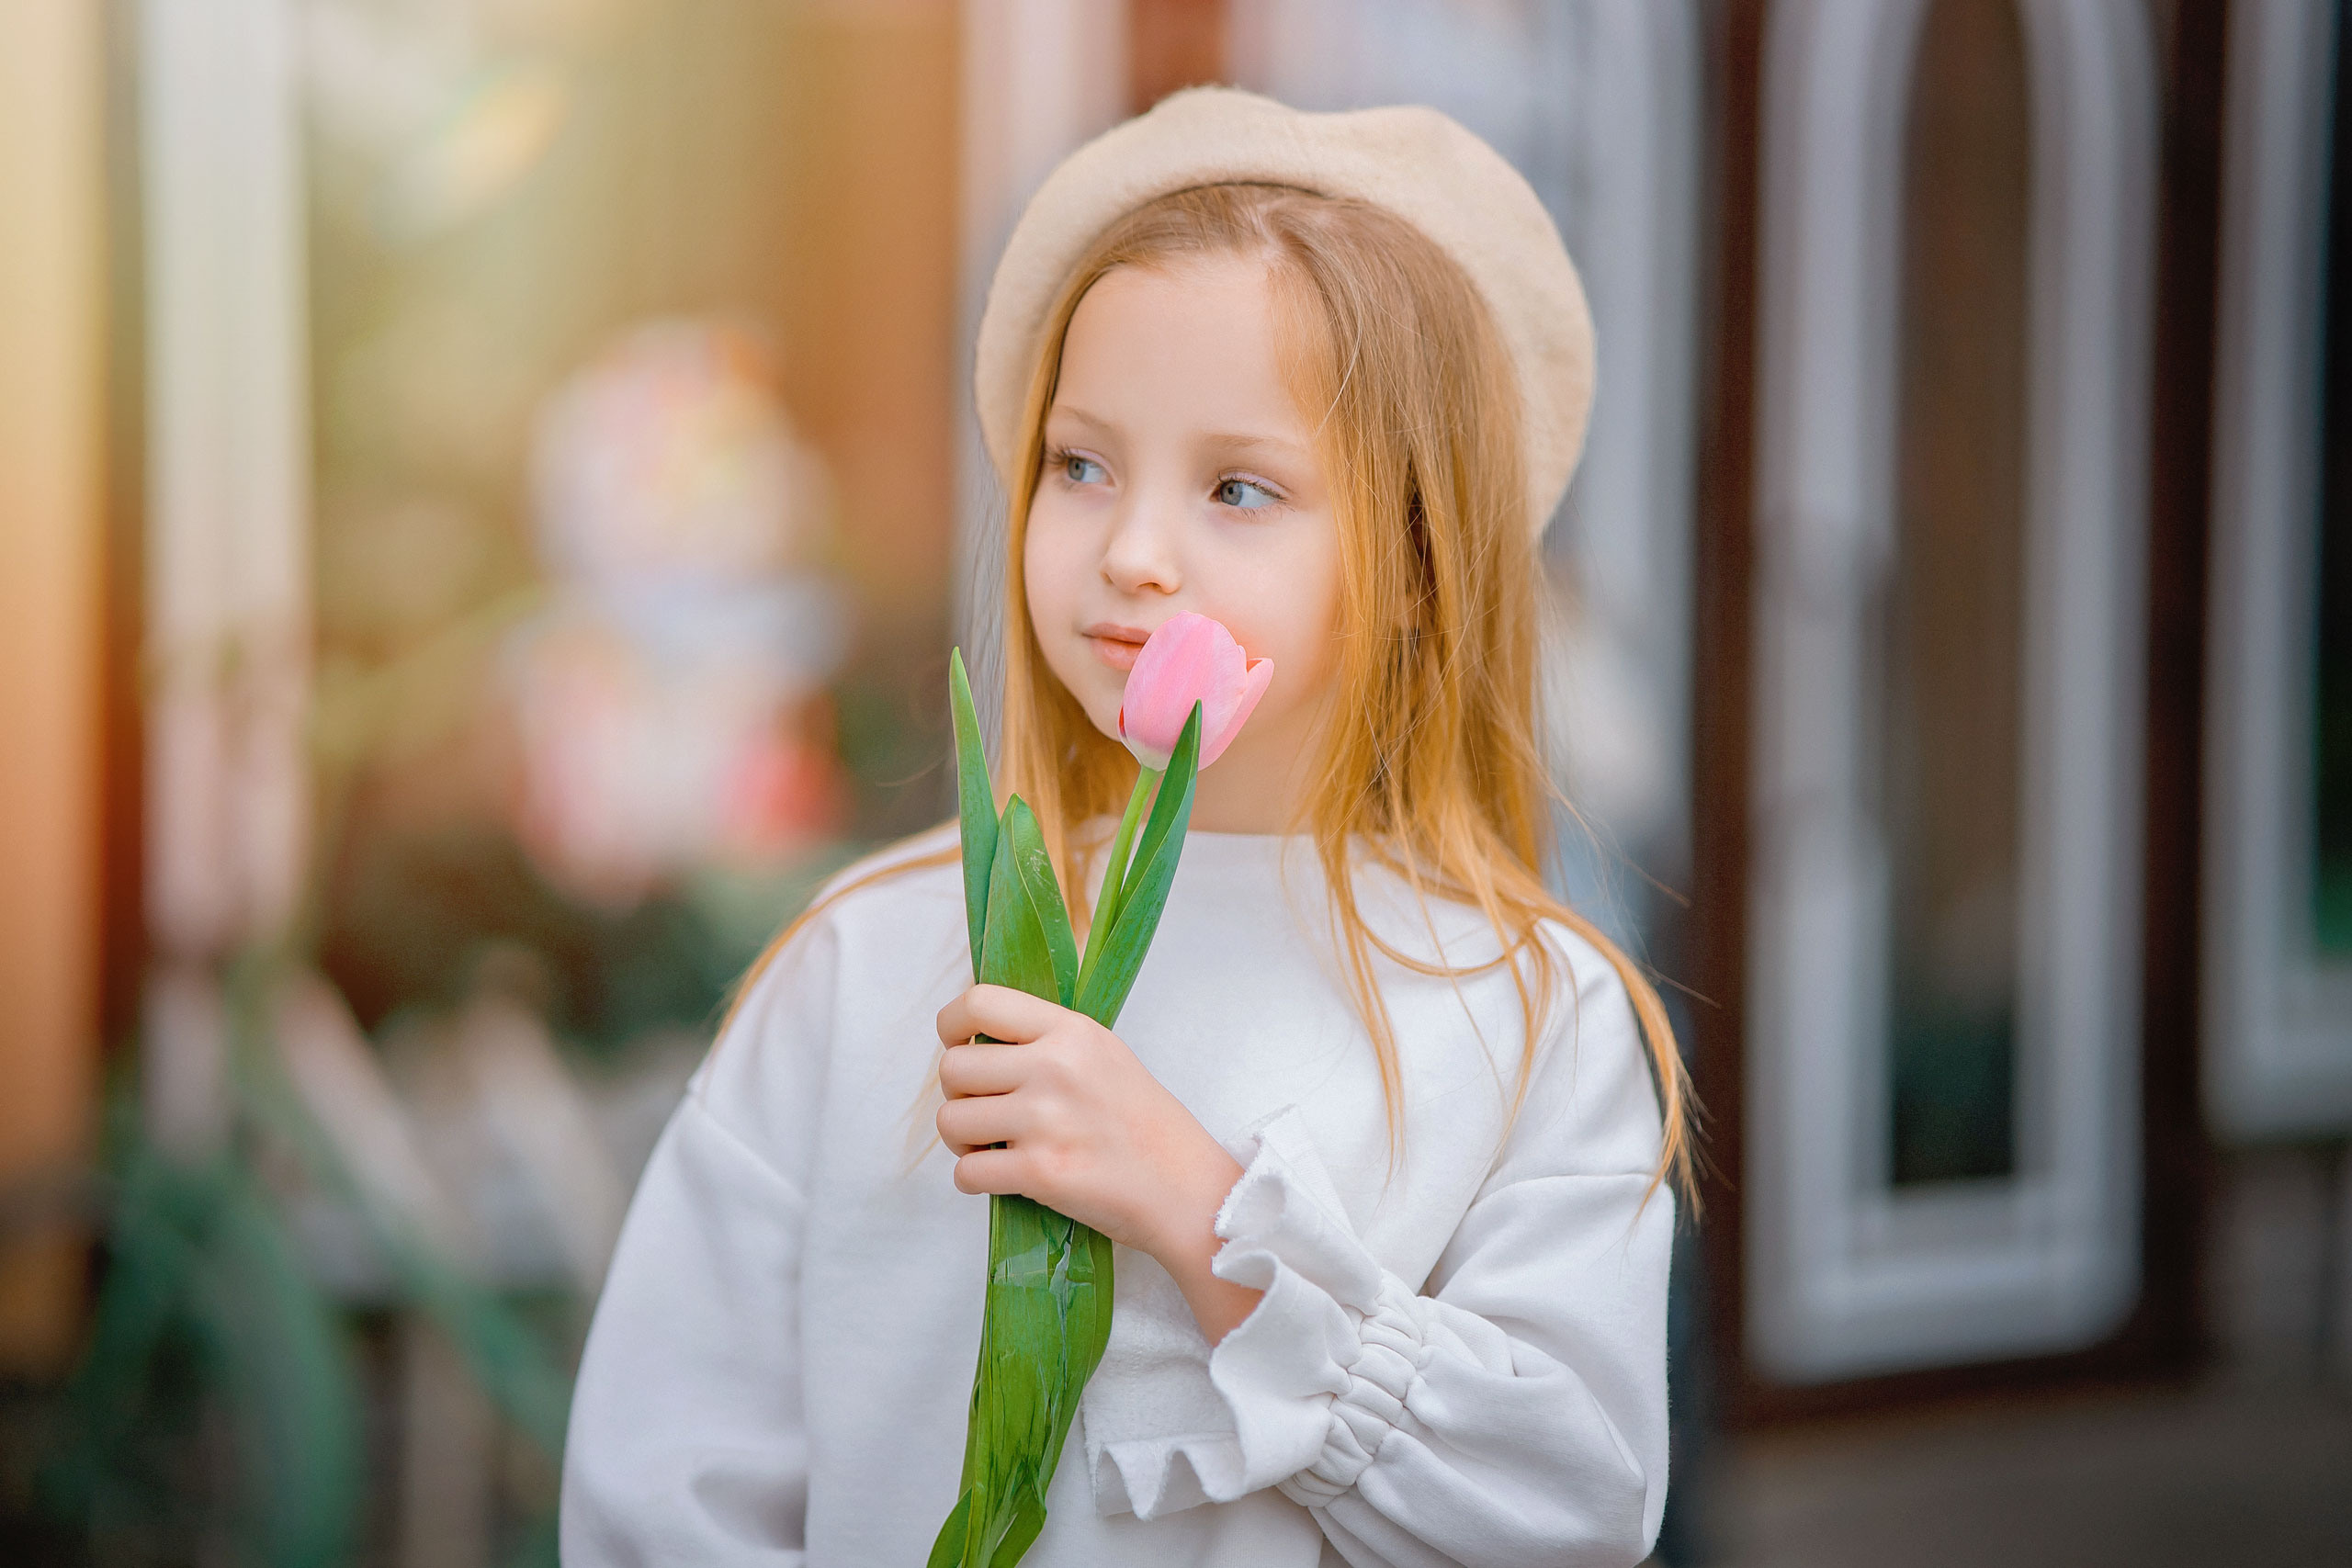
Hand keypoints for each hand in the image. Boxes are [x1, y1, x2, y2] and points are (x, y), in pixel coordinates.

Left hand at [934, 984, 1262, 1342]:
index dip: (952, 1027)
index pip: (978, 1002)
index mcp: (1070, 1031)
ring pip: (950, 1122)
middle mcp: (1054, 1067)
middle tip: (986, 1112)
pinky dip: (975, 1180)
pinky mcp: (1040, 1172)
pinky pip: (966, 1173)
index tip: (962, 1049)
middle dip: (959, 1095)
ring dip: (963, 1142)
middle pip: (952, 1068)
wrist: (1184, 1187)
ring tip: (994, 1147)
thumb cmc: (1143, 1123)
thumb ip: (1046, 1039)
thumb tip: (977, 1039)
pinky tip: (1004, 1177)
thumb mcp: (1104, 1053)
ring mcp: (1045, 1120)